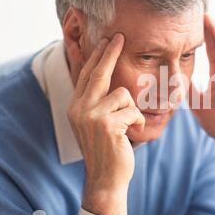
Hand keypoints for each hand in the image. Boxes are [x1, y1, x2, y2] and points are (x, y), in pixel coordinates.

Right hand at [67, 33, 144, 214]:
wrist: (105, 178)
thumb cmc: (106, 149)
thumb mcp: (95, 123)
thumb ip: (97, 102)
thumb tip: (108, 78)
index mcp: (76, 106)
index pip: (87, 75)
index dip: (98, 56)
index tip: (107, 40)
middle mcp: (79, 108)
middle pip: (98, 72)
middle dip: (110, 52)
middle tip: (119, 36)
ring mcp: (91, 116)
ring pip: (123, 94)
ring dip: (132, 110)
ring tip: (129, 126)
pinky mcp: (107, 124)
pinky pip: (133, 110)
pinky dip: (138, 121)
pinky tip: (132, 133)